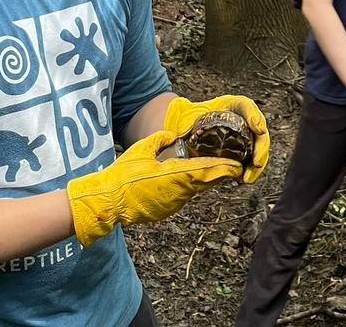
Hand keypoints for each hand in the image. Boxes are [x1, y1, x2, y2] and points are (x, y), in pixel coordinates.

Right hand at [67, 130, 242, 247]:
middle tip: (236, 167)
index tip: (236, 164)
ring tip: (221, 172)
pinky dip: (193, 188)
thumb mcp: (141, 150)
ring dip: (208, 181)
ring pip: (196, 190)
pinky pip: (184, 197)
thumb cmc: (123, 175)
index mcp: (173, 176)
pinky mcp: (166, 210)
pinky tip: (196, 182)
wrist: (109, 202)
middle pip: (205, 182)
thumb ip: (159, 139)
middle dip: (221, 174)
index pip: (204, 170)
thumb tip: (172, 135)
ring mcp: (173, 204)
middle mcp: (178, 192)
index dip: (222, 168)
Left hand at [163, 95, 269, 183]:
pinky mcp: (242, 150)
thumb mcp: (185, 116)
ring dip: (257, 165)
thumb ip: (182, 122)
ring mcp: (244, 135)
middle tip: (257, 162)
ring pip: (258, 148)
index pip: (246, 106)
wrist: (184, 129)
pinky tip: (244, 179)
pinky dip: (251, 170)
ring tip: (248, 178)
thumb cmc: (185, 119)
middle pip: (259, 131)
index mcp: (230, 105)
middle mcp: (241, 119)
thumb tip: (173, 136)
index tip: (258, 129)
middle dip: (261, 148)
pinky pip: (251, 159)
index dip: (255, 116)